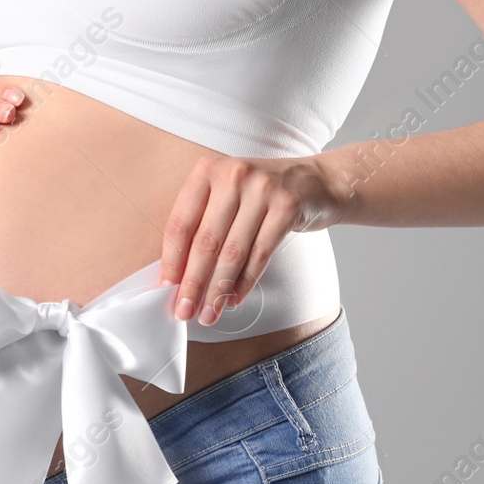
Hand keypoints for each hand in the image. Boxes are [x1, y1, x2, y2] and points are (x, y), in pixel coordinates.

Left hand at [160, 155, 343, 324]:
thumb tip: (177, 276)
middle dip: (193, 283)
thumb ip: (202, 224)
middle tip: (184, 311)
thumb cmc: (260, 194)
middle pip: (206, 241)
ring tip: (208, 314)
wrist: (317, 181)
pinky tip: (233, 300)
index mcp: (208, 170)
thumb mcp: (226, 195)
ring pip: (233, 252)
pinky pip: (260, 254)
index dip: (171, 259)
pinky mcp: (287, 207)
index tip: (165, 288)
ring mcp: (263, 190)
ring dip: (217, 290)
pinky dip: (245, 282)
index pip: (181, 222)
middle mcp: (233, 176)